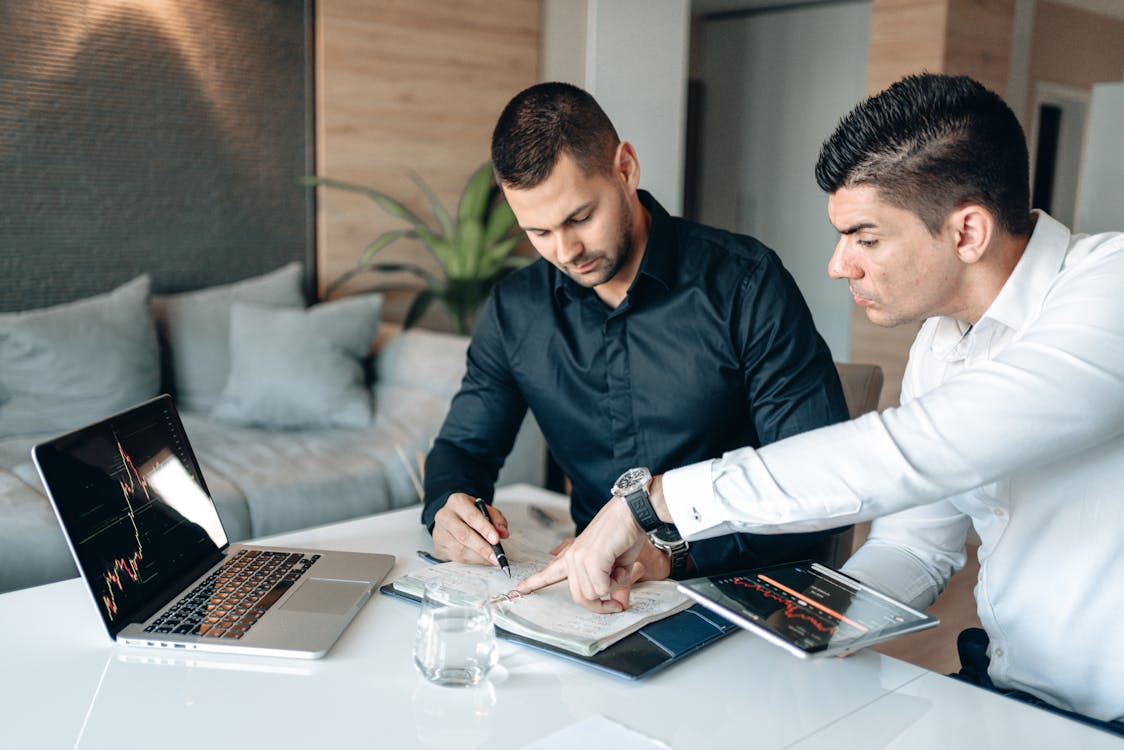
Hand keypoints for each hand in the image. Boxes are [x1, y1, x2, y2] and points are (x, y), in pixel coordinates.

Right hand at [432, 493, 509, 567]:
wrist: (451, 517)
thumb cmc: (470, 513)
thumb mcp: (485, 509)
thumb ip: (497, 519)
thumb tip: (503, 533)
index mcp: (457, 502)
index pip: (471, 516)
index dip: (484, 529)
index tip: (496, 540)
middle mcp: (445, 516)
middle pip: (464, 535)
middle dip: (482, 547)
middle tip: (496, 556)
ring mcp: (439, 532)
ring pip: (460, 549)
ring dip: (479, 557)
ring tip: (492, 559)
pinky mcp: (438, 546)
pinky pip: (456, 557)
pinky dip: (472, 560)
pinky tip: (482, 559)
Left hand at [515, 494, 648, 612]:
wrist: (632, 512)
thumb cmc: (626, 534)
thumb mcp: (619, 566)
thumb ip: (614, 585)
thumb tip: (619, 604)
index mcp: (574, 556)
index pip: (548, 573)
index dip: (533, 583)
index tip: (517, 589)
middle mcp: (572, 557)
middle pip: (580, 598)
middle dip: (601, 606)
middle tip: (616, 603)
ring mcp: (578, 557)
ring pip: (592, 595)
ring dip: (612, 587)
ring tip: (619, 568)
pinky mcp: (590, 559)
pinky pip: (601, 588)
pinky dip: (616, 582)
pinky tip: (619, 566)